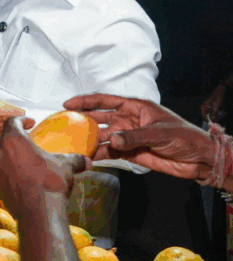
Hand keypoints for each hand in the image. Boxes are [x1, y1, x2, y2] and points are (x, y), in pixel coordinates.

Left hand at [0, 116, 91, 215]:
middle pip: (5, 139)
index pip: (12, 122)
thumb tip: (85, 160)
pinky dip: (10, 171)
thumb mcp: (65, 166)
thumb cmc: (50, 182)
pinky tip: (24, 177)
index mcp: (13, 140)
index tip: (30, 122)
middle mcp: (0, 152)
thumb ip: (74, 159)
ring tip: (28, 162)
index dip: (21, 120)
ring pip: (2, 156)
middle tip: (30, 143)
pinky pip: (2, 172)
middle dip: (18, 139)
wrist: (39, 212)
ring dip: (13, 156)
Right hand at [65, 94, 214, 180]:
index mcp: (134, 107)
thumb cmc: (184, 137)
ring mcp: (126, 137)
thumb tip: (111, 140)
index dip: (85, 101)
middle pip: (98, 118)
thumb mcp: (160, 133)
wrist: (198, 160)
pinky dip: (98, 155)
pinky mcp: (128, 153)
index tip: (67, 103)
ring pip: (101, 137)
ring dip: (88, 140)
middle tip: (63, 125)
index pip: (105, 101)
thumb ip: (134, 136)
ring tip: (72, 145)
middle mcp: (126, 120)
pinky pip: (108, 152)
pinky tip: (87, 158)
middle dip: (81, 120)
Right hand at [202, 83, 226, 121]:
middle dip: (216, 118)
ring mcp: (210, 108)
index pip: (205, 117)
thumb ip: (214, 114)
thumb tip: (212, 121)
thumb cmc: (217, 97)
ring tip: (224, 113)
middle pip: (209, 117)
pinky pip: (216, 113)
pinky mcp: (214, 108)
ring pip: (214, 115)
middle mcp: (205, 108)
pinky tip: (224, 112)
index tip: (216, 123)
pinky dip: (220, 113)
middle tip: (222, 117)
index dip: (210, 121)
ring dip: (219, 116)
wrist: (222, 90)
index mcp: (203, 107)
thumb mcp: (216, 106)